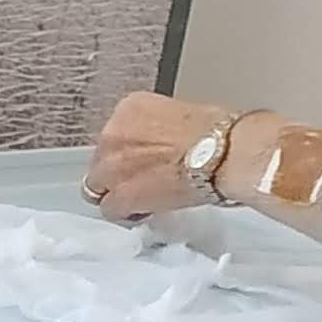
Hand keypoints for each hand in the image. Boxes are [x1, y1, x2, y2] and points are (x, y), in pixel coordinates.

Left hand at [82, 93, 247, 223]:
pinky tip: (143, 210)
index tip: (143, 159)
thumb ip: (157, 130)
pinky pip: (110, 209)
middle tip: (144, 180)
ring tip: (143, 197)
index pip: (113, 136)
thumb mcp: (181, 115)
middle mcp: (114, 134)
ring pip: (98, 187)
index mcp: (130, 109)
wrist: (223, 153)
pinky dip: (124, 212)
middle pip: (102, 161)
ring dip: (117, 193)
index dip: (128, 152)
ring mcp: (113, 165)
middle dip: (119, 173)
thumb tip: (160, 144)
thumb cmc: (216, 134)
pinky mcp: (120, 194)